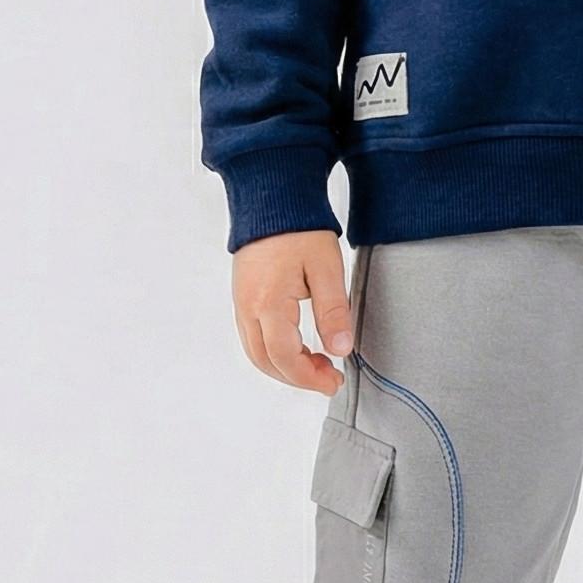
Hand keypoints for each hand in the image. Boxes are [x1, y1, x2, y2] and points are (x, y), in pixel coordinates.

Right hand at [232, 230, 354, 393]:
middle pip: (266, 362)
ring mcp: (241, 303)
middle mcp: (247, 307)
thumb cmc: (300, 229)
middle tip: (329, 378)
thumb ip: (333, 312)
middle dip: (298, 378)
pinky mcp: (243, 298)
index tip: (333, 382)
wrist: (273, 200)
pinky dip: (274, 353)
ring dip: (285, 368)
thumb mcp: (327, 268)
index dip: (309, 378)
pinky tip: (299, 348)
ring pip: (256, 353)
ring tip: (318, 364)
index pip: (285, 358)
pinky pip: (252, 338)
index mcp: (267, 302)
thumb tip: (341, 349)